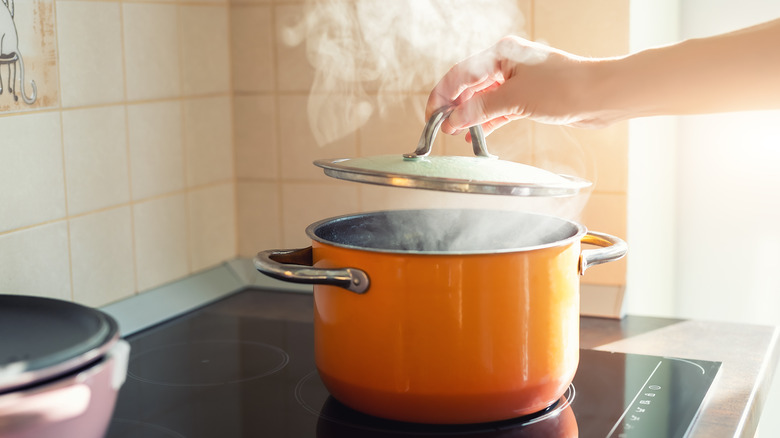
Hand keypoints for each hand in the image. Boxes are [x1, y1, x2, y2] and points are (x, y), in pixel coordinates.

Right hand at [426, 36, 604, 139]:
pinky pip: (498, 109)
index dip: (443, 96)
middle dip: (453, 107)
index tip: (432, 116)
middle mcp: (507, 64)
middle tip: (440, 127)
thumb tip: (453, 120)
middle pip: (469, 86)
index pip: (461, 74)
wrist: (600, 96)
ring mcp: (517, 81)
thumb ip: (481, 109)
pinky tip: (475, 134)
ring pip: (483, 99)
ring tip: (454, 133)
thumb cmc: (565, 87)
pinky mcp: (527, 98)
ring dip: (469, 116)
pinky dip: (486, 121)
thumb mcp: (515, 99)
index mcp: (501, 53)